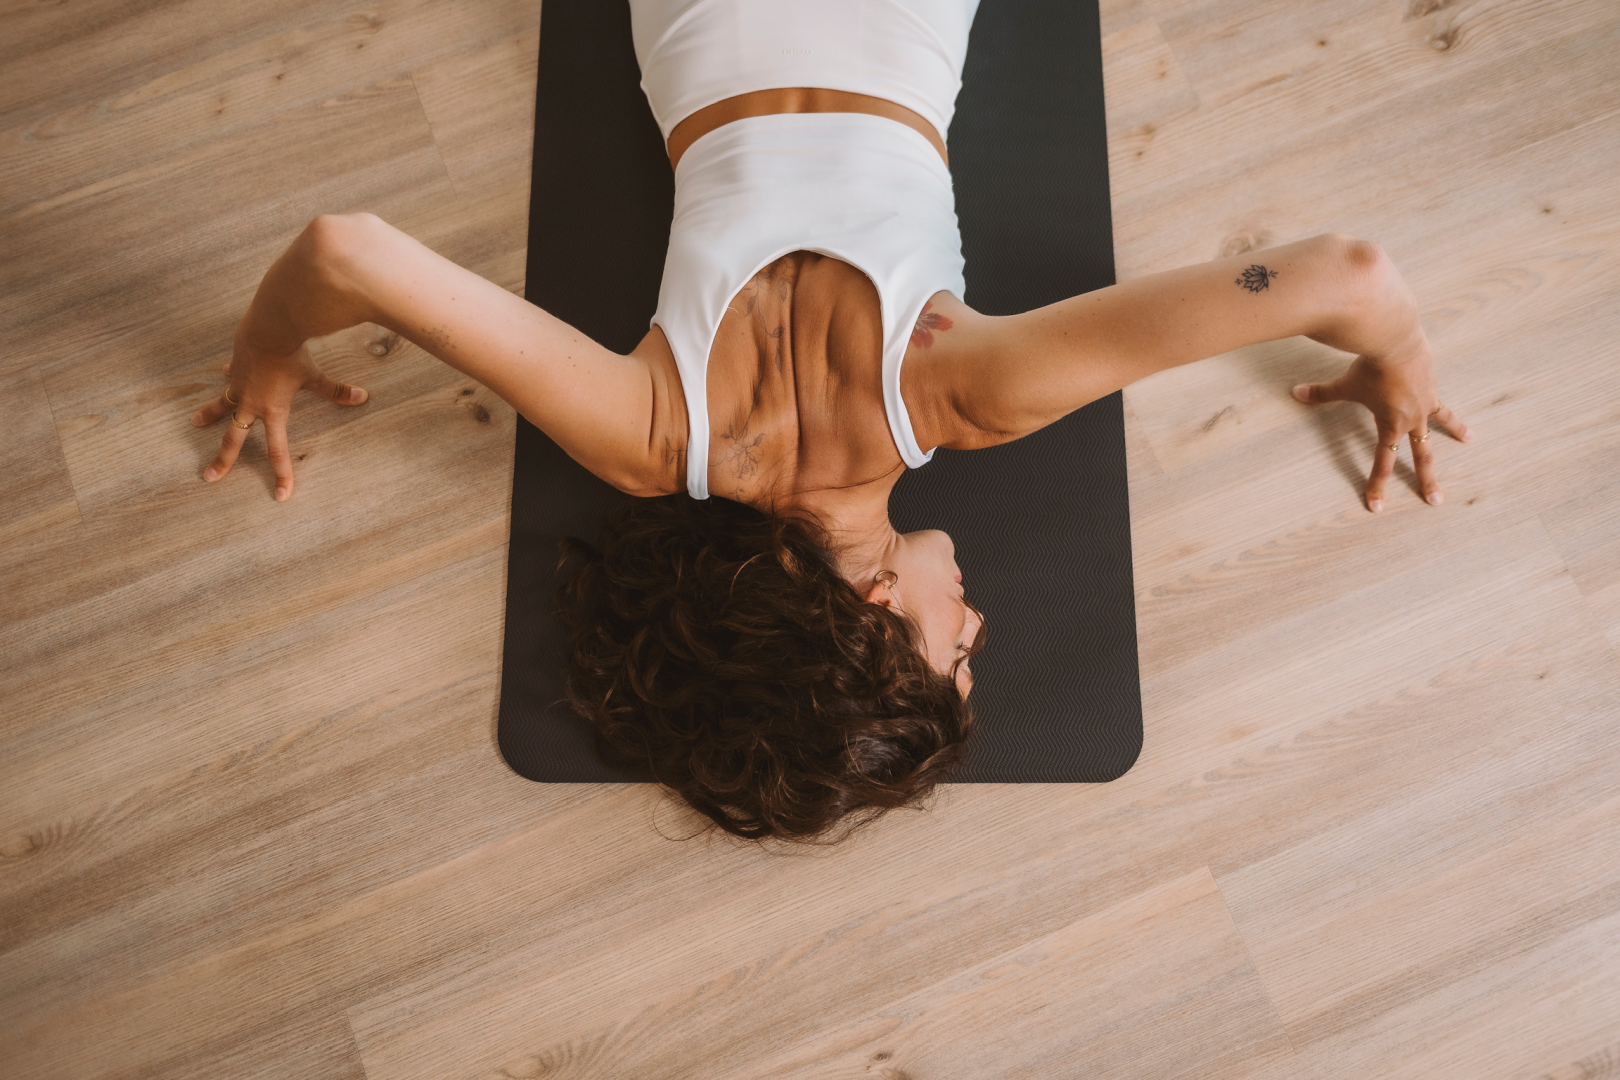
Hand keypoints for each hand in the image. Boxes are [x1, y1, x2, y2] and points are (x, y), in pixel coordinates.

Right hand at [191, 324, 367, 500]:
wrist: (269, 326)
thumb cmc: (292, 354)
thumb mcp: (314, 376)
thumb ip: (335, 391)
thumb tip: (362, 397)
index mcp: (272, 411)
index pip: (278, 450)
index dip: (282, 474)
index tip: (281, 496)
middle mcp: (251, 403)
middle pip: (234, 438)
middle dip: (222, 459)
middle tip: (210, 476)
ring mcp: (239, 384)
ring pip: (221, 405)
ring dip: (209, 415)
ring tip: (196, 422)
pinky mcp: (236, 365)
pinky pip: (231, 374)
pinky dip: (229, 375)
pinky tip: (225, 372)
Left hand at [1291, 333, 1472, 512]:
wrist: (1395, 338)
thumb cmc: (1369, 365)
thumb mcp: (1344, 384)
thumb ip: (1321, 393)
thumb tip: (1295, 394)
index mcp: (1391, 425)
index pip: (1383, 462)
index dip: (1377, 484)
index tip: (1377, 506)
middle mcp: (1412, 419)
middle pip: (1421, 456)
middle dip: (1426, 481)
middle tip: (1436, 501)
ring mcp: (1426, 402)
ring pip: (1442, 425)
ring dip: (1456, 433)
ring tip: (1469, 441)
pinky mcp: (1433, 384)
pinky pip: (1442, 400)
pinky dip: (1449, 405)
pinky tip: (1457, 405)